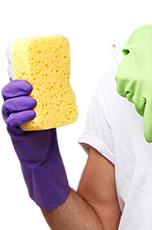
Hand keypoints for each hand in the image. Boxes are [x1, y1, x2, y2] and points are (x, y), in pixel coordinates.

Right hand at [2, 80, 69, 209]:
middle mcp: (11, 107)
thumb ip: (52, 95)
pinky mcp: (14, 130)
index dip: (16, 82)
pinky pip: (12, 121)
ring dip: (20, 103)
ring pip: (8, 106)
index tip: (28, 82)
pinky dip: (21, 117)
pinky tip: (31, 115)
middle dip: (16, 90)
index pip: (11, 86)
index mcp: (19, 98)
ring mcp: (10, 118)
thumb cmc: (47, 123)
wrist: (43, 148)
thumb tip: (67, 80)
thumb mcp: (49, 107)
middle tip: (30, 90)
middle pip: (6, 94)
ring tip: (33, 102)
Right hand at [115, 24, 151, 142]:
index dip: (149, 128)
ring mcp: (128, 84)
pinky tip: (134, 78)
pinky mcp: (120, 80)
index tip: (149, 137)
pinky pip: (124, 92)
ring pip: (132, 100)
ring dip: (137, 94)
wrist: (146, 48)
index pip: (150, 114)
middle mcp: (139, 88)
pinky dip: (129, 88)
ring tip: (142, 80)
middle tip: (148, 94)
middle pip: (140, 108)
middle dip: (145, 106)